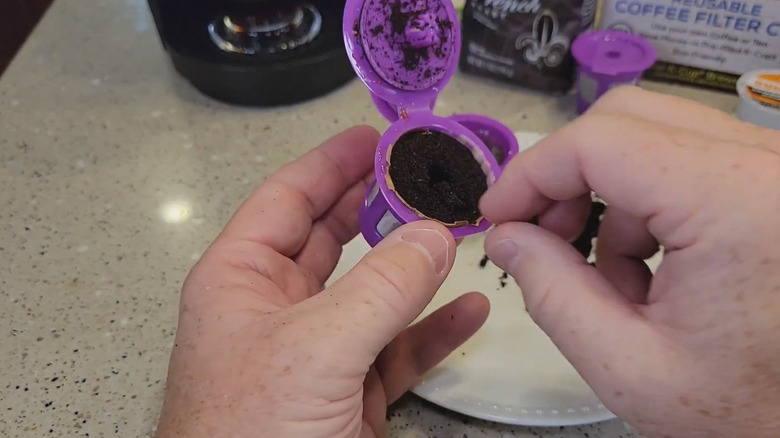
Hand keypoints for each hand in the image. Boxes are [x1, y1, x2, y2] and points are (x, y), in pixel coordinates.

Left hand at [154, 126, 488, 437]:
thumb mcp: (314, 350)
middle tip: (424, 174)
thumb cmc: (248, 435)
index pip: (287, 199)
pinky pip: (398, 349)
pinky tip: (469, 309)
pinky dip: (434, 330)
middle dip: (378, 203)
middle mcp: (276, 309)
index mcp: (242, 280)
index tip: (377, 137)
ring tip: (456, 229)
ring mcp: (316, 353)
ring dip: (415, 264)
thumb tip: (433, 235)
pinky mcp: (348, 396)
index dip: (330, 163)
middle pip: (333, 237)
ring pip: (372, 292)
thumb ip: (379, 288)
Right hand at [480, 87, 779, 437]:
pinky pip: (689, 163)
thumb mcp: (628, 366)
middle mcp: (768, 169)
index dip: (531, 172)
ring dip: (610, 198)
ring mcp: (775, 173)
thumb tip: (507, 236)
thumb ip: (552, 293)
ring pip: (656, 138)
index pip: (601, 142)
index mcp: (737, 205)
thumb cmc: (752, 411)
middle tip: (542, 233)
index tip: (498, 213)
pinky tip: (653, 271)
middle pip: (628, 119)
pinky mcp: (773, 186)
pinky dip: (649, 206)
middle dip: (568, 176)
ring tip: (608, 276)